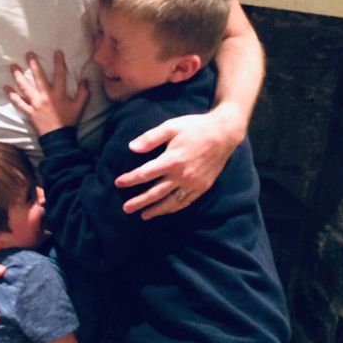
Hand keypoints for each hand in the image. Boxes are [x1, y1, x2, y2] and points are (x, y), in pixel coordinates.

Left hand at [6, 50, 89, 135]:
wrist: (58, 137)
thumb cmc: (68, 121)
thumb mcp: (79, 107)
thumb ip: (84, 93)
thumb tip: (85, 80)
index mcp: (58, 94)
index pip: (59, 75)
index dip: (58, 62)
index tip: (56, 51)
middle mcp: (45, 96)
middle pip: (38, 77)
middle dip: (34, 65)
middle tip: (28, 54)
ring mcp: (35, 104)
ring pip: (25, 87)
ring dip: (18, 76)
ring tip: (13, 67)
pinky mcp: (29, 111)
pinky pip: (19, 103)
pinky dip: (12, 96)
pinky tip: (6, 88)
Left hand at [114, 106, 243, 219]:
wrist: (224, 133)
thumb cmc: (196, 127)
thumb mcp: (171, 126)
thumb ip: (151, 138)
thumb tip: (131, 148)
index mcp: (172, 160)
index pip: (145, 174)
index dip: (130, 180)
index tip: (118, 183)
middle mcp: (182, 176)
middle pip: (155, 193)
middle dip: (139, 201)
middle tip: (125, 209)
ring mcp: (193, 184)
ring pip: (170, 202)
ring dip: (156, 210)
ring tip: (143, 215)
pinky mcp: (202, 187)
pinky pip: (185, 202)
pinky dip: (173, 208)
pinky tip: (165, 210)